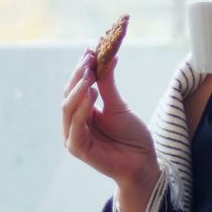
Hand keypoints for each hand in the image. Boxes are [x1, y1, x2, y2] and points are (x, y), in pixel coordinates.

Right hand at [61, 49, 158, 188]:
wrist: (143, 162)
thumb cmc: (131, 136)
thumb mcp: (118, 105)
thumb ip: (107, 84)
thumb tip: (107, 56)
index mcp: (81, 113)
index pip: (75, 87)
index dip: (81, 68)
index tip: (90, 50)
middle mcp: (73, 124)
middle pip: (68, 95)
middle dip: (77, 75)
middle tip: (89, 58)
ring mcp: (73, 136)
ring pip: (68, 107)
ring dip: (78, 89)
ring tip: (90, 73)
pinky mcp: (78, 148)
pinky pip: (76, 125)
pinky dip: (82, 108)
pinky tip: (92, 93)